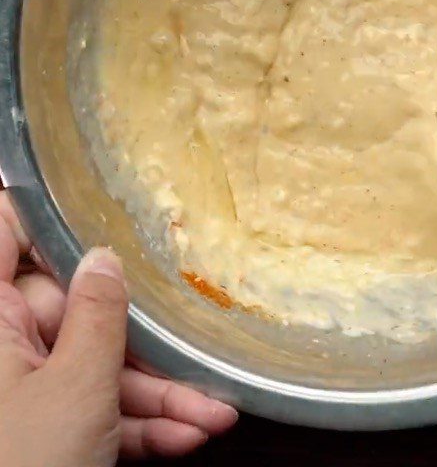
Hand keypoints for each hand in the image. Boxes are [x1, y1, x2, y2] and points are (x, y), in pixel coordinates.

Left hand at [0, 190, 237, 465]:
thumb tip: (104, 257)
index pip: (8, 236)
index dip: (48, 216)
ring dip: (155, 396)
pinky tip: (185, 436)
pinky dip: (137, 426)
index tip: (103, 204)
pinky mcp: (42, 428)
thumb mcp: (76, 388)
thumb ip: (99, 313)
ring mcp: (21, 390)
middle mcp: (1, 348)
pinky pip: (92, 410)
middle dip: (140, 343)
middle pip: (77, 314)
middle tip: (195, 355)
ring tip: (212, 415)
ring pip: (93, 369)